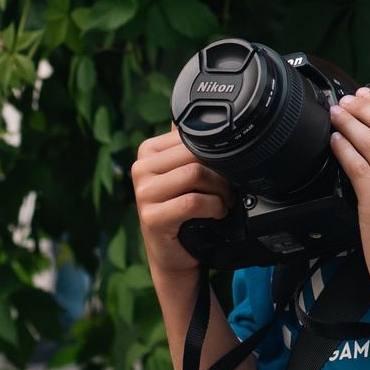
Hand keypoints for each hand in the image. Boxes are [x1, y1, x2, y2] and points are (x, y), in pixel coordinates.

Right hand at [133, 130, 230, 277]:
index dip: (216, 152)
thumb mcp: (184, 175)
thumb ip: (189, 147)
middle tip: (229, 190)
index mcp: (148, 151)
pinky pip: (192, 202)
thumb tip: (206, 115)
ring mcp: (142, 192)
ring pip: (195, 174)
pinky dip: (213, 207)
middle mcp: (140, 168)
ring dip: (220, 190)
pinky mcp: (150, 216)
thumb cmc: (182, 211)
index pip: (190, 136)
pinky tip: (217, 213)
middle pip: (194, 154)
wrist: (172, 254)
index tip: (226, 169)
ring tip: (224, 201)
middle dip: (220, 172)